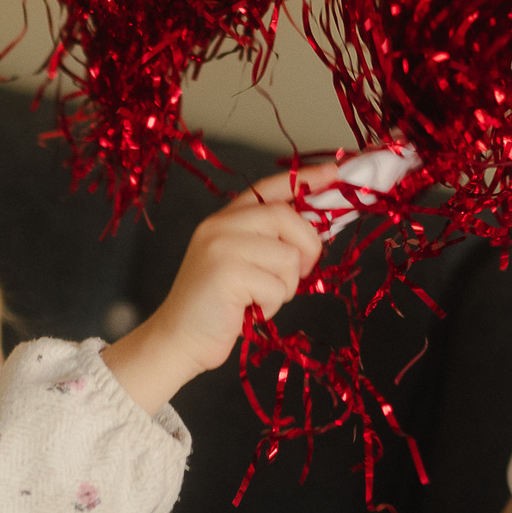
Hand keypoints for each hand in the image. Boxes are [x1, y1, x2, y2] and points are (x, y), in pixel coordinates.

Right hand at [102, 164, 334, 413]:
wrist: (178, 339)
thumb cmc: (216, 306)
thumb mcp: (241, 262)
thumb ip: (268, 241)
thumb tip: (315, 232)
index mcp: (225, 219)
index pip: (268, 188)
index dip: (304, 180)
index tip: (334, 174)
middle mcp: (220, 225)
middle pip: (286, 217)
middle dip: (308, 248)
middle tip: (301, 274)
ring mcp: (221, 247)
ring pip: (288, 257)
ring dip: (285, 286)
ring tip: (259, 298)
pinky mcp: (227, 273)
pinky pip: (277, 286)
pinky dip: (272, 305)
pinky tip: (248, 309)